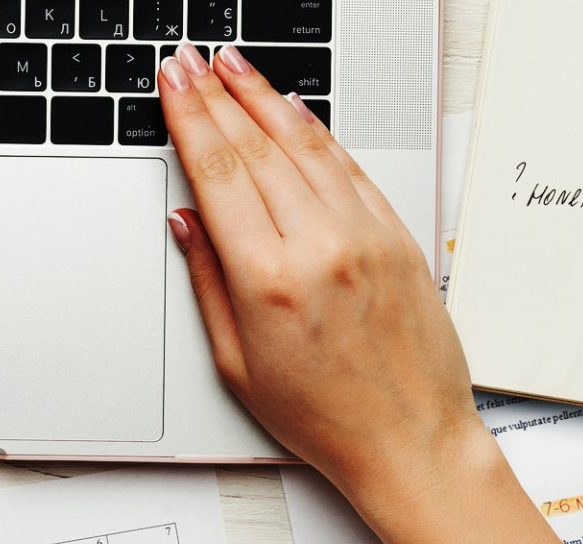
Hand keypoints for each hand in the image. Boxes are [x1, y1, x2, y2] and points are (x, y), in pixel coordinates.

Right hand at [159, 45, 582, 543]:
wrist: (411, 441)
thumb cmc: (323, 418)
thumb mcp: (237, 363)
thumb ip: (208, 282)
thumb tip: (187, 221)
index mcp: (269, 280)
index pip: (219, 174)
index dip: (189, 120)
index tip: (171, 84)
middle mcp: (320, 247)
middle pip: (258, 148)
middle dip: (218, 97)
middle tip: (191, 62)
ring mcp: (365, 237)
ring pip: (307, 146)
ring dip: (265, 99)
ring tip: (235, 67)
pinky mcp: (397, 237)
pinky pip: (350, 168)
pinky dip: (318, 132)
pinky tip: (295, 110)